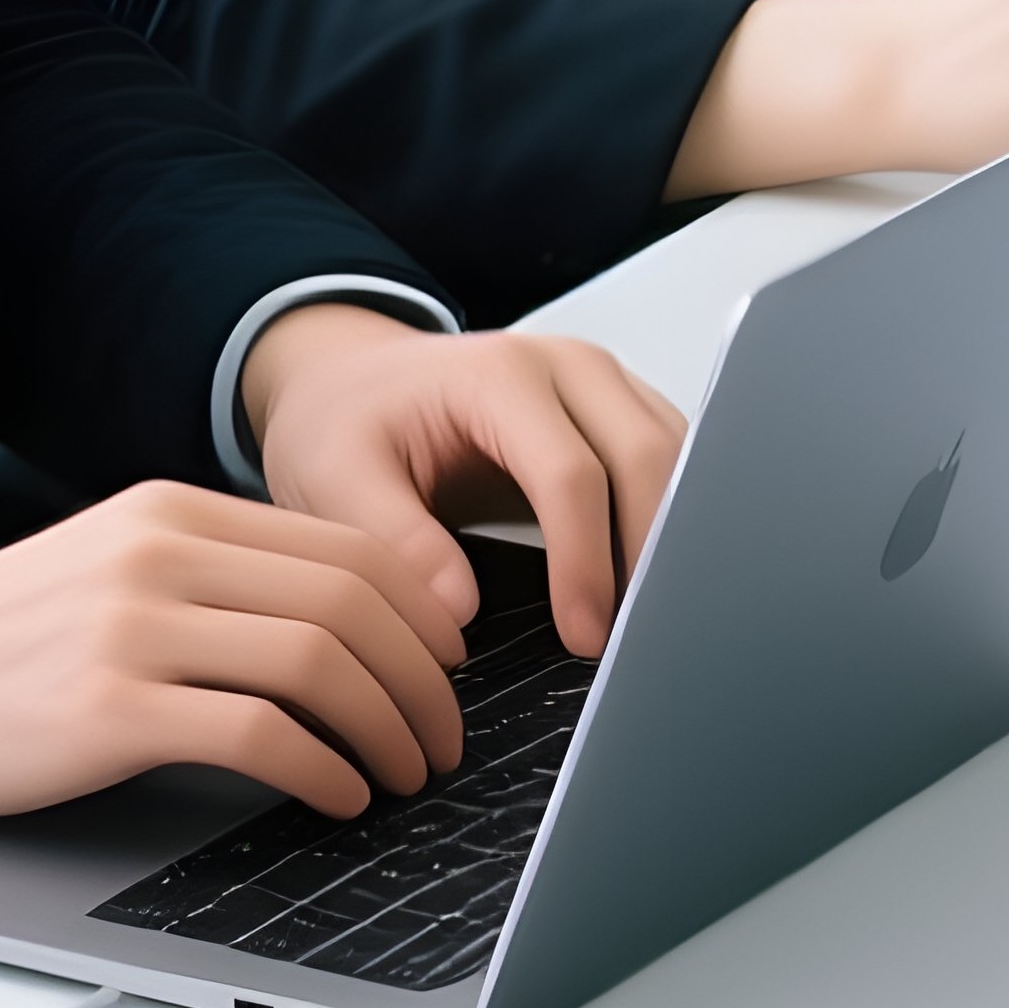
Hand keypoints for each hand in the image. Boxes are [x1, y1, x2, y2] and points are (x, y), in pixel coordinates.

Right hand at [0, 481, 464, 818]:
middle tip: (448, 729)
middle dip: (423, 676)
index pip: (346, 546)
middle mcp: (164, 554)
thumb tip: (358, 610)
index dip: (420, 610)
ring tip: (410, 769)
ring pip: (320, 662)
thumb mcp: (123, 566)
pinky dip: (325, 768)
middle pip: (350, 601)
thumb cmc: (23, 640)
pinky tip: (343, 795)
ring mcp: (135, 627)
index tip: (449, 660)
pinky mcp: (111, 709)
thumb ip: (224, 571)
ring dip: (389, 725)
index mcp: (179, 511)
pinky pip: (259, 734)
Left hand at [242, 307, 686, 656]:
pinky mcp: (620, 406)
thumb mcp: (333, 477)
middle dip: (649, 553)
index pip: (570, 473)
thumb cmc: (348, 422)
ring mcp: (604, 381)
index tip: (584, 637)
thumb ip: (393, 540)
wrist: (359, 377)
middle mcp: (569, 365)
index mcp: (501, 375)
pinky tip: (646, 580)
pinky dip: (670, 517)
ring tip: (644, 621)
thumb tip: (458, 610)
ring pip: (675, 455)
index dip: (585, 562)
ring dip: (669, 536)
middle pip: (646, 456)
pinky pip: (672, 459)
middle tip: (631, 642)